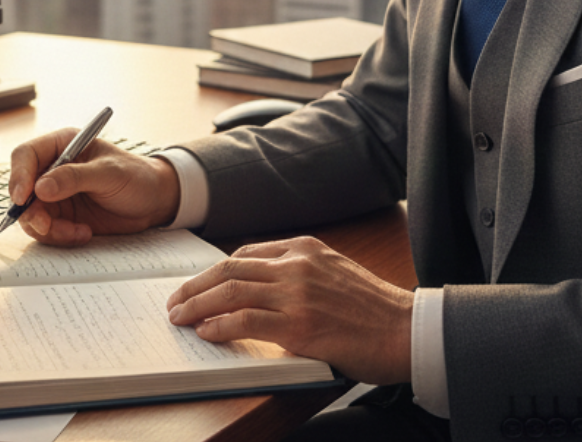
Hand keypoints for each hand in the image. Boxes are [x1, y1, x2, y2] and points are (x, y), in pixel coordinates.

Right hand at [8, 130, 180, 245]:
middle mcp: (53, 170)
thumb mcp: (109, 173)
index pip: (26, 155)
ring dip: (48, 228)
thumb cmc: (136, 176)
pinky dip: (61, 236)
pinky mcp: (63, 217)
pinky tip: (84, 233)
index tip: (22, 197)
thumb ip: (74, 178)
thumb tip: (41, 188)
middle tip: (46, 225)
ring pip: (31, 215)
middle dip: (30, 211)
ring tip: (76, 231)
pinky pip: (47, 231)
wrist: (153, 202)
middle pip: (22, 190)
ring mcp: (56, 196)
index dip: (19, 176)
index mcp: (61, 146)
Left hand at [165, 236, 413, 384]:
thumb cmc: (373, 309)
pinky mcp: (299, 326)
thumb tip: (259, 291)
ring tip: (180, 317)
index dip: (215, 272)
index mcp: (305, 248)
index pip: (245, 255)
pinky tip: (206, 332)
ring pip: (231, 292)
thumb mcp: (334, 272)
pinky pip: (246, 322)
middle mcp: (297, 265)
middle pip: (229, 269)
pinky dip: (220, 326)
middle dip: (196, 286)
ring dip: (198, 305)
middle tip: (175, 301)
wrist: (406, 330)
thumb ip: (299, 274)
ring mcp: (297, 294)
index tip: (198, 285)